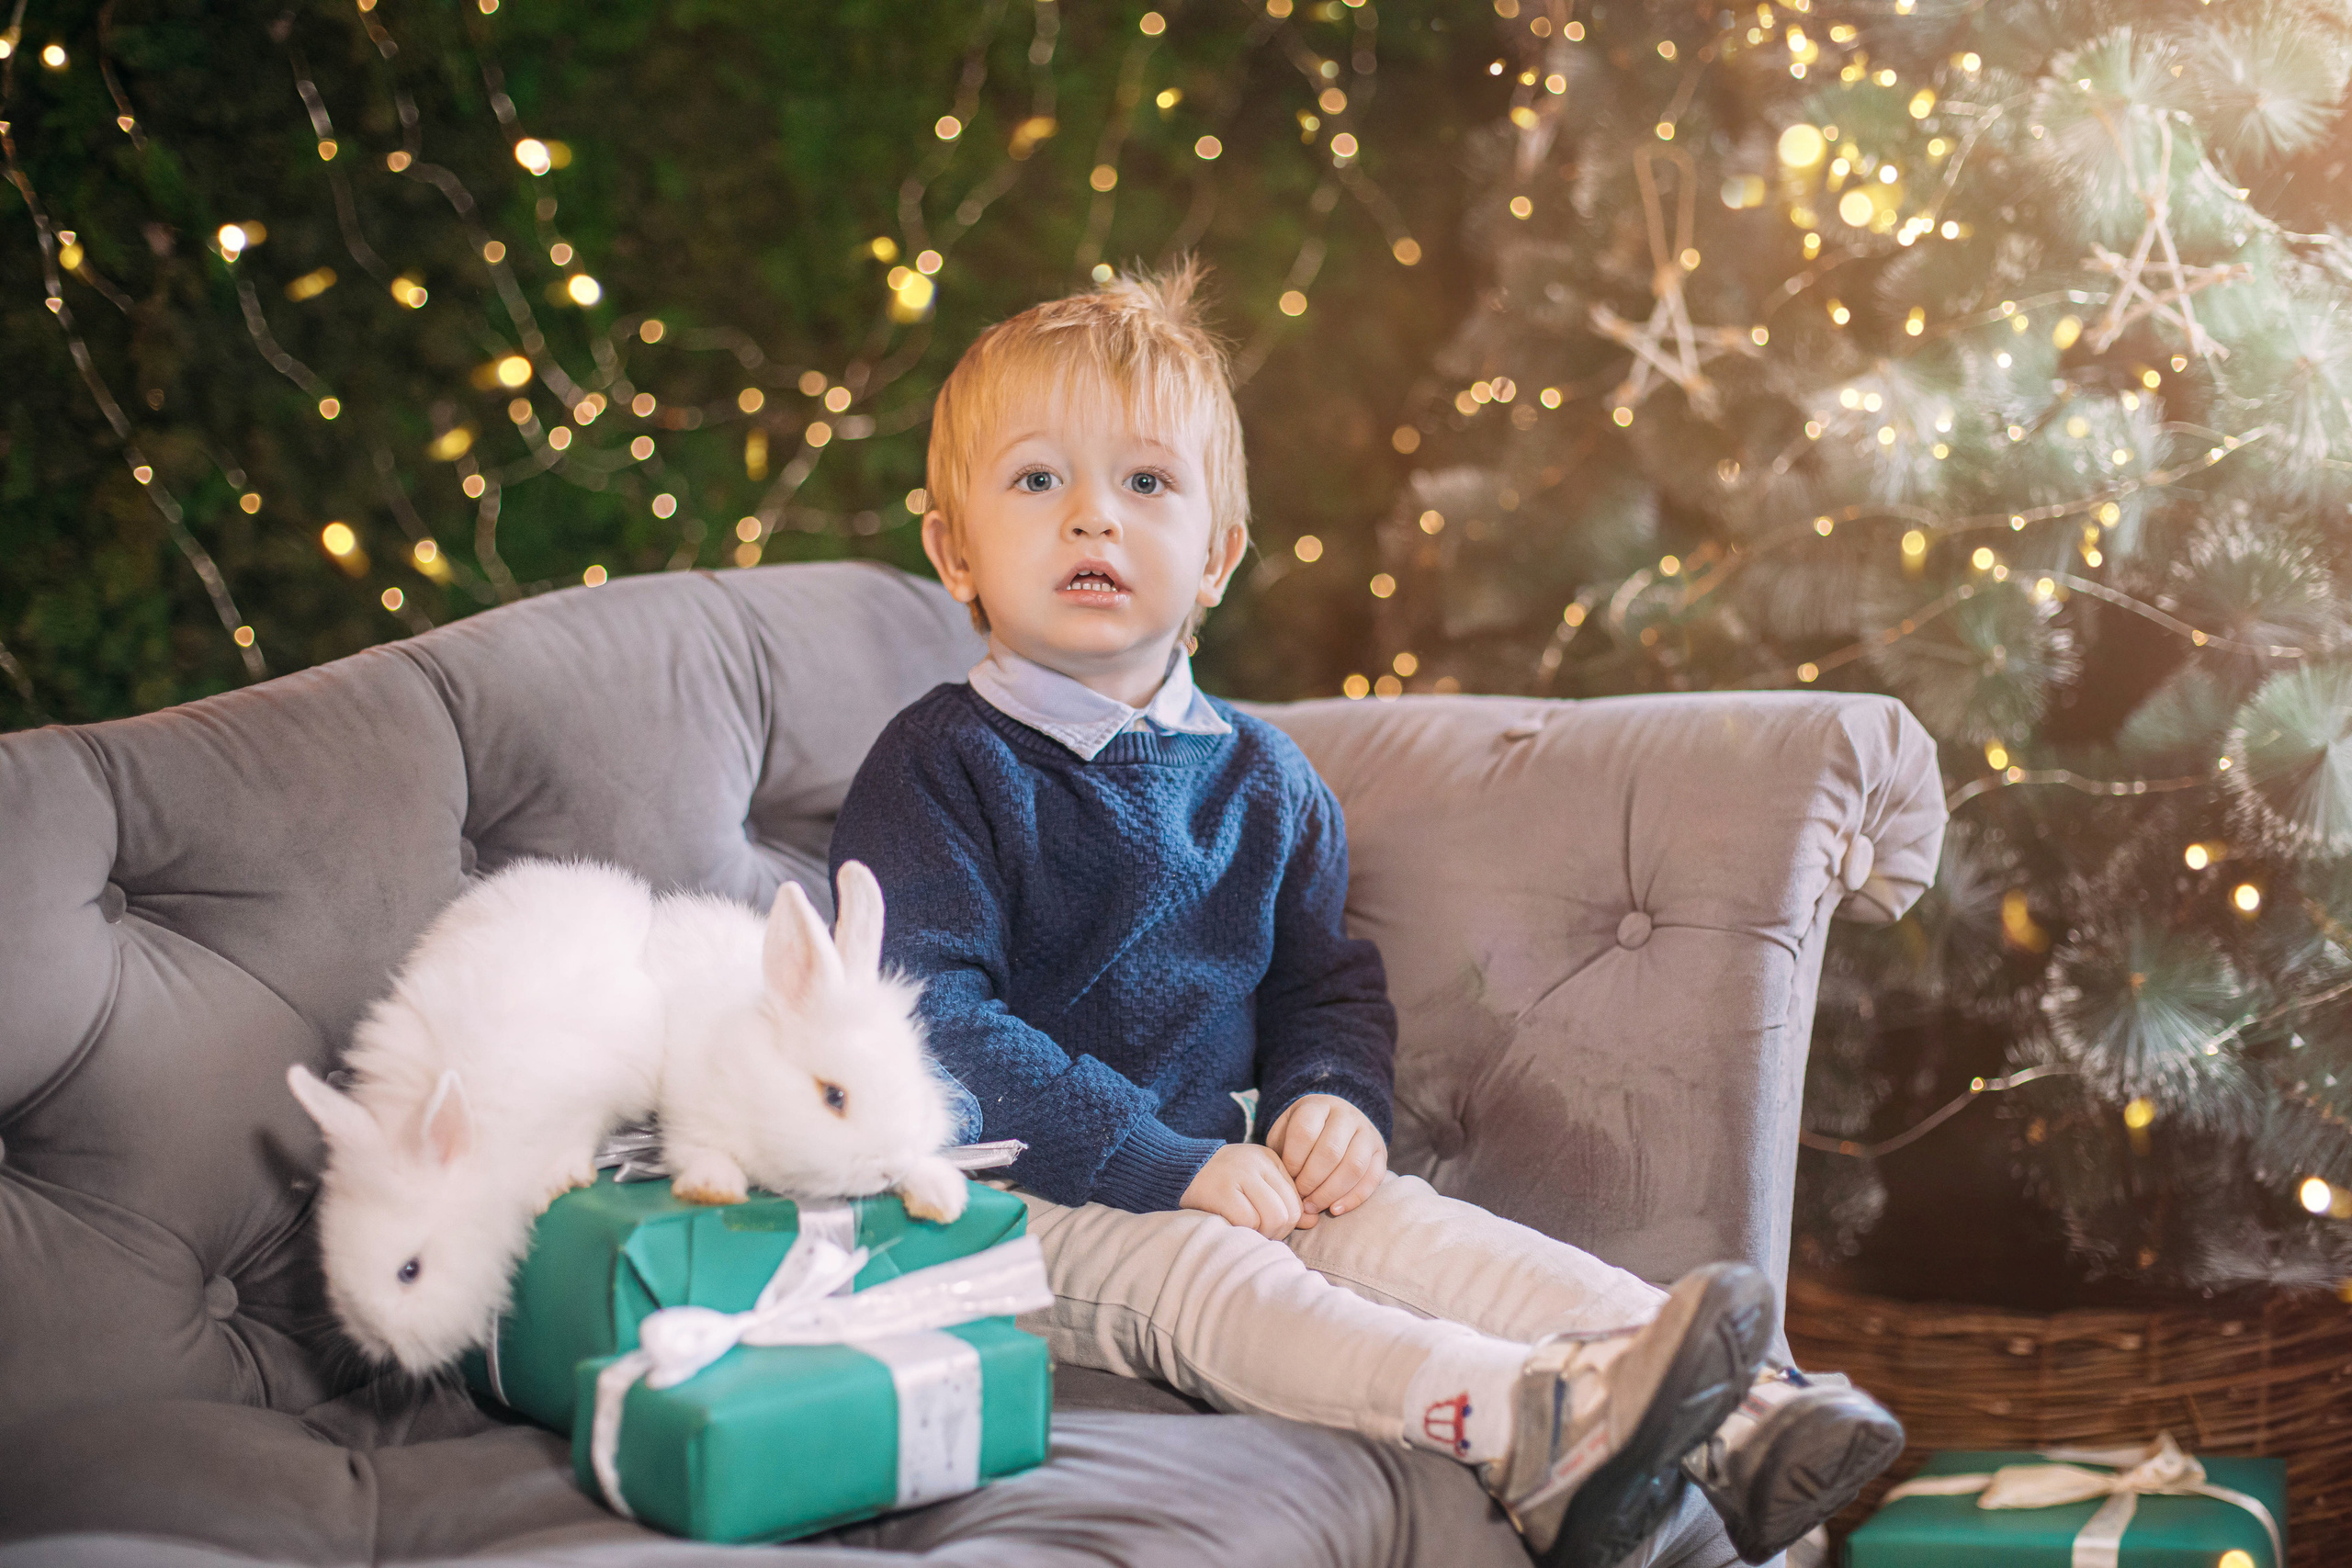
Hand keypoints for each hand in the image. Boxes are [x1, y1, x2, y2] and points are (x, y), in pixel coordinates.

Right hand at [1180, 1143, 1302, 1238]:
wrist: (1178, 1168)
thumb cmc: (1221, 1182)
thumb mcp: (1255, 1183)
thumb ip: (1283, 1199)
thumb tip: (1312, 1221)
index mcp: (1269, 1160)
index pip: (1297, 1199)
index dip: (1289, 1221)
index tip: (1272, 1226)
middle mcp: (1256, 1163)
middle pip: (1289, 1211)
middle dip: (1278, 1231)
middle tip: (1260, 1232)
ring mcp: (1238, 1175)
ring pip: (1273, 1217)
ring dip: (1262, 1234)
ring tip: (1248, 1230)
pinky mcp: (1221, 1191)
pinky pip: (1248, 1221)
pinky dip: (1244, 1231)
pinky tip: (1233, 1227)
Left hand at [1266, 1094, 1386, 1228]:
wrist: (1335, 1120)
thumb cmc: (1303, 1133)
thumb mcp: (1285, 1131)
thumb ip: (1281, 1152)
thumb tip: (1285, 1185)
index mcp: (1317, 1106)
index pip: (1305, 1131)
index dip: (1293, 1160)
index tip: (1287, 1178)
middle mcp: (1346, 1115)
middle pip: (1330, 1152)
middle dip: (1311, 1181)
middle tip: (1299, 1198)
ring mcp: (1367, 1133)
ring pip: (1354, 1166)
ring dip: (1330, 1193)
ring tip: (1313, 1207)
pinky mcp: (1381, 1153)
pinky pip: (1372, 1178)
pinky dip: (1353, 1199)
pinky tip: (1334, 1210)